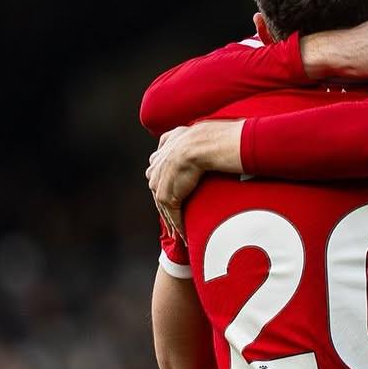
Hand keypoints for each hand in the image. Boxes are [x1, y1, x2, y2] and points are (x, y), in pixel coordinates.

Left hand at [145, 121, 244, 237]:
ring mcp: (160, 181)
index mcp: (164, 147)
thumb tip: (202, 134)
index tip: (175, 192)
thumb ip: (189, 137)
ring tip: (179, 233)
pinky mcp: (167, 195)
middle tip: (173, 218)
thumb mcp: (195, 132)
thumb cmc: (210, 136)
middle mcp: (157, 164)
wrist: (206, 144)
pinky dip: (178, 226)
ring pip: (164, 204)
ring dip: (171, 220)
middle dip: (166, 203)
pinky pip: (172, 214)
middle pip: (159, 187)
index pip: (161, 168)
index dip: (168, 182)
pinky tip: (184, 235)